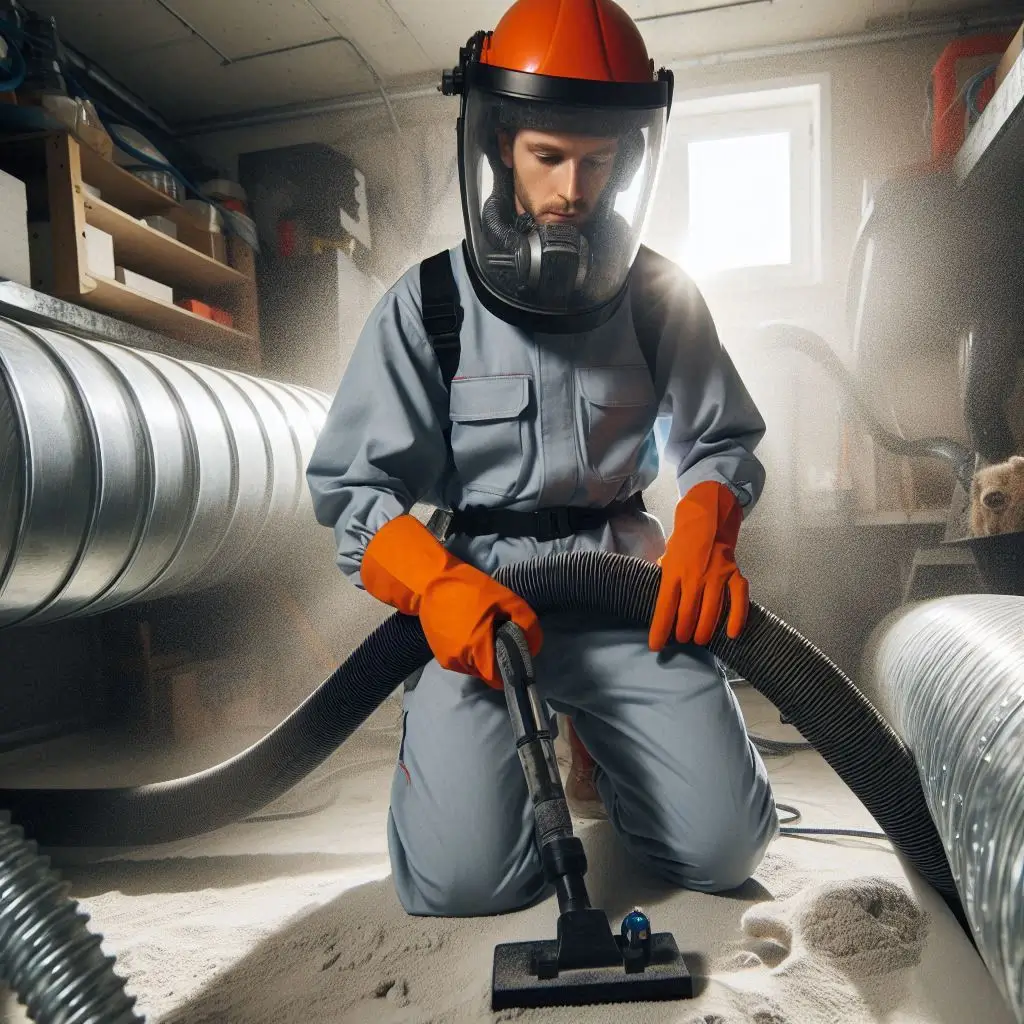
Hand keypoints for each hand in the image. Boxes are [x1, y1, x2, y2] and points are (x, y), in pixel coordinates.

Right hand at [418, 561, 542, 687]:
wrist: (431, 580)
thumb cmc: (471, 588)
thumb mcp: (507, 599)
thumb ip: (527, 624)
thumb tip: (533, 648)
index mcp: (477, 651)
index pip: (498, 680)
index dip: (510, 669)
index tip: (514, 651)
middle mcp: (460, 662)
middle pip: (487, 672)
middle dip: (496, 657)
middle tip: (498, 633)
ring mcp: (447, 660)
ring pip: (474, 667)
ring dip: (482, 654)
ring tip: (481, 629)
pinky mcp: (439, 654)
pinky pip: (462, 660)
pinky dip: (469, 650)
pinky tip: (468, 630)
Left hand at [649, 481, 748, 649]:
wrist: (709, 518)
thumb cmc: (684, 542)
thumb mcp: (666, 557)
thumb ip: (663, 578)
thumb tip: (656, 601)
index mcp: (673, 572)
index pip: (664, 607)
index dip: (659, 630)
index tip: (656, 647)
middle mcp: (694, 576)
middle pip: (687, 613)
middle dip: (682, 633)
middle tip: (681, 639)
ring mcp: (717, 575)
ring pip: (711, 611)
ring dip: (704, 631)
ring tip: (699, 640)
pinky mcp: (735, 574)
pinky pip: (738, 600)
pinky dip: (737, 618)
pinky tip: (732, 634)